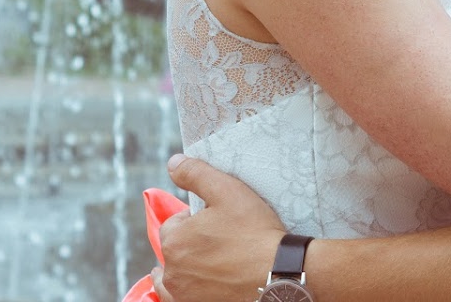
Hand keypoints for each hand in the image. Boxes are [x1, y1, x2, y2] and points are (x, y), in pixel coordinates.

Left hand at [152, 155, 286, 301]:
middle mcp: (172, 271)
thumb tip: (173, 163)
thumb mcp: (227, 191)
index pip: (176, 223)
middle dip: (192, 242)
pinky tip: (198, 285)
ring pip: (176, 276)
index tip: (219, 221)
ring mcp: (183, 295)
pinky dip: (186, 292)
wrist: (278, 274)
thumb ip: (196, 174)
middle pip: (176, 249)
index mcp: (174, 239)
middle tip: (222, 240)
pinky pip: (179, 300)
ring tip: (210, 263)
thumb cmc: (254, 232)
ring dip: (186, 268)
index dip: (196, 219)